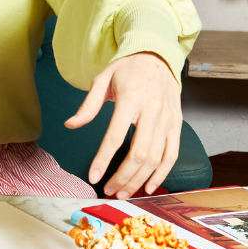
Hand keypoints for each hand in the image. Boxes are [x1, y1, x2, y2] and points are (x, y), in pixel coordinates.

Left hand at [64, 52, 181, 199]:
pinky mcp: (176, 125)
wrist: (157, 57)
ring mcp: (167, 119)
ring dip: (139, 179)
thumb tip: (71, 124)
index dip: (104, 159)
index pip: (116, 136)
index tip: (94, 176)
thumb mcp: (102, 79)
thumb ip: (88, 105)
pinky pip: (171, 154)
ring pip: (155, 158)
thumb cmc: (128, 69)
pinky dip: (162, 174)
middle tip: (109, 189)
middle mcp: (152, 111)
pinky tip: (149, 186)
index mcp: (131, 99)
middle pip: (138, 153)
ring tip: (123, 192)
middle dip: (123, 176)